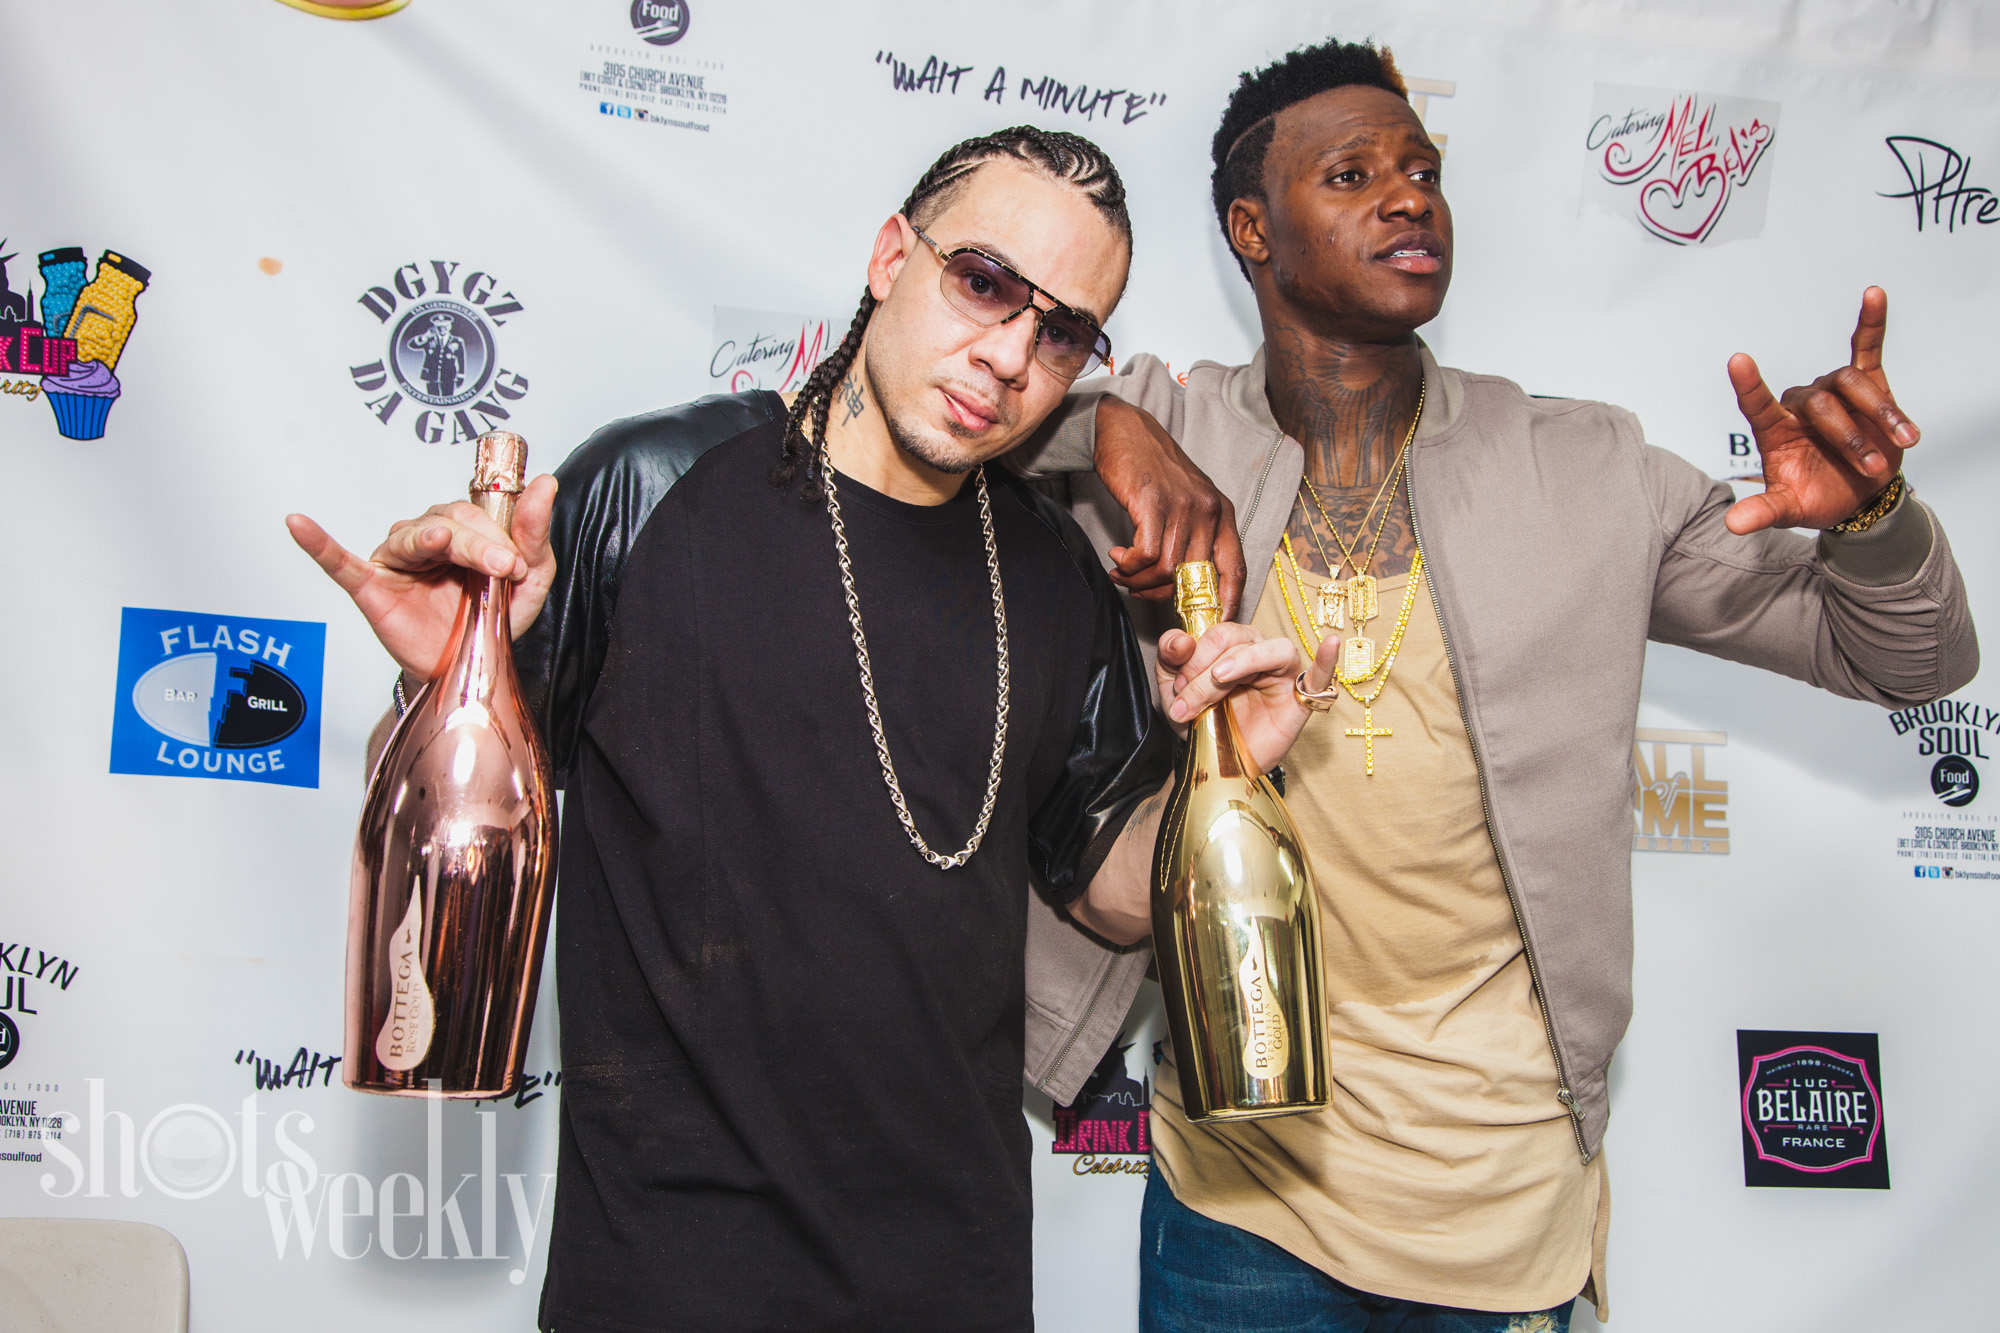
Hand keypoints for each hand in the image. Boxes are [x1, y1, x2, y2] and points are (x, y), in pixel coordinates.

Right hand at [286, 474, 559, 681]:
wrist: (464, 668)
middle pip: (449, 521)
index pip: (479, 514)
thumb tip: (545, 483)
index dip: (499, 534)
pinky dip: (319, 543)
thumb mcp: (527, 579)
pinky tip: (299, 524)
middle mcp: (428, 536)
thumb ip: (532, 533)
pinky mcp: (371, 586)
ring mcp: (397, 559)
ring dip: (432, 539)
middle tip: (500, 568)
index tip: (519, 563)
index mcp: (466, 530)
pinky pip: (339, 562)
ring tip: (443, 544)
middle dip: (476, 543)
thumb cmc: (488, 618)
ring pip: (413, 536)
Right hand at [1094, 396, 1246, 615]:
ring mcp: (1182, 507)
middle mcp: (1208, 510)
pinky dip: (1131, 566)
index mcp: (1222, 512)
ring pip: (1168, 570)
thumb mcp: (1187, 500)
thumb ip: (1194, 537)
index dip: (1227, 601)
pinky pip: (1147, 556)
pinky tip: (1119, 558)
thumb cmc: (1153, 471)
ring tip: (1123, 574)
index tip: (1213, 622)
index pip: (1235, 567)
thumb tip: (1188, 585)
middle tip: (1142, 592)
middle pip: (1196, 577)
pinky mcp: (1153, 505)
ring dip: (1141, 581)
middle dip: (1166, 595)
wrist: (1125, 432)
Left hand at [1156, 623, 1339, 774]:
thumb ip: (1170, 660)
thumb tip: (1179, 638)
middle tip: (1187, 701)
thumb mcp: (1175, 692)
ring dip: (1240, 661)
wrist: (1219, 765)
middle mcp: (1257, 652)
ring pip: (1270, 649)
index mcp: (1229, 646)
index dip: (1192, 656)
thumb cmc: (1203, 723)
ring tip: (1220, 679)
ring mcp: (1281, 674)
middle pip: (1235, 639)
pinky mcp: (1301, 699)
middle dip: (1205, 670)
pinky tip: (1331, 645)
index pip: (1214, 632)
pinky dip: (1327, 660)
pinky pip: (1320, 675)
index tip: (1178, 688)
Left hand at [1725, 287, 1917, 533]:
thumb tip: (1733, 525)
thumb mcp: (1788, 510)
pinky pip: (1865, 347)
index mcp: (1775, 431)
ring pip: (1852, 385)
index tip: (1738, 360)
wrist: (1859, 495)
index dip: (1749, 385)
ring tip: (1903, 444)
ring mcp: (1832, 392)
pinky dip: (1871, 322)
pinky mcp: (1866, 383)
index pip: (1756, 405)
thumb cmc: (1816, 497)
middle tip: (1868, 471)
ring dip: (1880, 415)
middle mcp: (1801, 406)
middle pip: (1821, 405)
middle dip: (1850, 439)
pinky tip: (1873, 295)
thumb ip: (1762, 512)